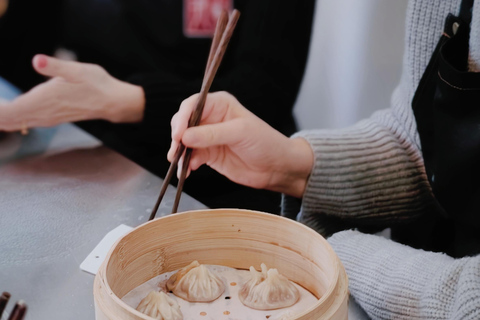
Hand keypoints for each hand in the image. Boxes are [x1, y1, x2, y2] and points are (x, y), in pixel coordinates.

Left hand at [0, 54, 144, 131]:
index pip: (10, 111)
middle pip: (9, 120)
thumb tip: (36, 60)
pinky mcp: (52, 118)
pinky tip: (8, 116)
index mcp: (45, 99)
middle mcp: (44, 112)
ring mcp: (48, 117)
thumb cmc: (96, 84)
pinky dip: (12, 120)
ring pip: (16, 123)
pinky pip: (26, 123)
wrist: (112, 102)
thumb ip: (55, 66)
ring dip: (2, 118)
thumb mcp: (78, 70)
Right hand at [169, 92, 313, 197]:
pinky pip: (191, 157)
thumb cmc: (265, 142)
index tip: (179, 134)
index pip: (193, 105)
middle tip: (176, 149)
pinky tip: (187, 170)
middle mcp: (211, 118)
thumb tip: (184, 137)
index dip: (183, 118)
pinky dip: (186, 163)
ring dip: (179, 152)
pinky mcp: (208, 155)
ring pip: (184, 142)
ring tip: (179, 163)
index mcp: (220, 104)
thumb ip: (211, 135)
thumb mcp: (239, 133)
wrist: (276, 167)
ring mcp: (208, 138)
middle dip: (177, 136)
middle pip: (184, 123)